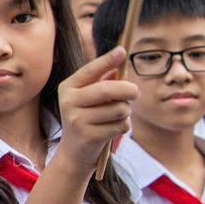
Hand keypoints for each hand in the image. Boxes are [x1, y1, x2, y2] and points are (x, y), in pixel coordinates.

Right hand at [52, 47, 137, 170]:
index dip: (107, 60)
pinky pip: (120, 125)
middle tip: (136, 93)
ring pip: (119, 109)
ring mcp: (77, 120)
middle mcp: (69, 102)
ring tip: (118, 115)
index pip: (90, 70)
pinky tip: (114, 128)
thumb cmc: (87, 118)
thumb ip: (103, 81)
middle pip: (109, 89)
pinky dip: (124, 126)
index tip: (122, 51)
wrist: (74, 151)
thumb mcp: (89, 98)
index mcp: (68, 87)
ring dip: (126, 112)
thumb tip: (119, 67)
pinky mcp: (88, 136)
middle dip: (129, 90)